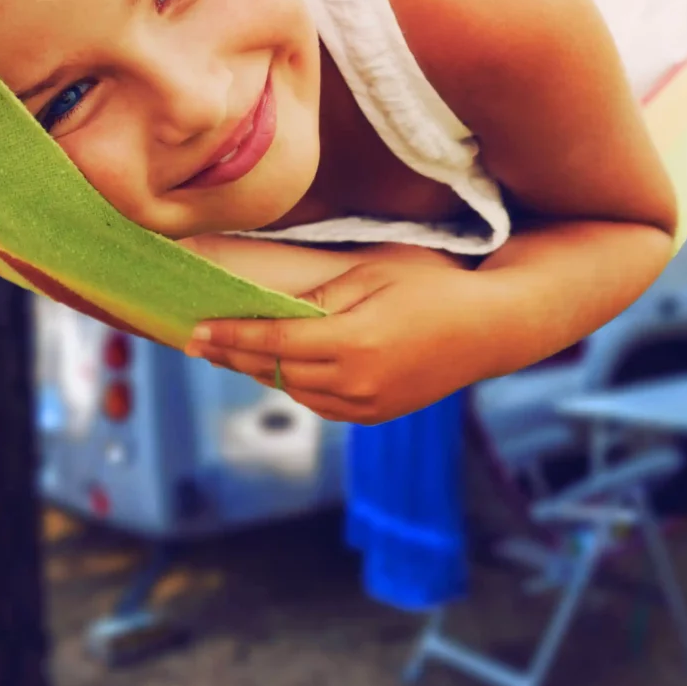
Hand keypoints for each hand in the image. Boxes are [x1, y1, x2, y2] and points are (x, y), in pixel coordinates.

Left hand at [186, 258, 470, 425]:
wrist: (492, 328)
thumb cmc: (436, 286)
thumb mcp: (376, 271)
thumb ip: (322, 293)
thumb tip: (273, 309)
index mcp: (351, 341)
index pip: (272, 342)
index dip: (229, 336)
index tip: (195, 331)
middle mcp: (355, 381)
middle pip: (275, 371)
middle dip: (234, 356)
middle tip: (199, 343)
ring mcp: (368, 403)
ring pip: (296, 392)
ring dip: (263, 373)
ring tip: (236, 354)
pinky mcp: (379, 413)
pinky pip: (323, 405)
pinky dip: (298, 387)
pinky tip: (285, 369)